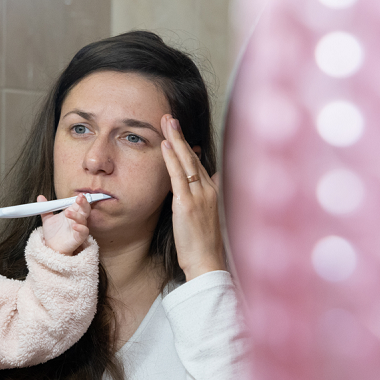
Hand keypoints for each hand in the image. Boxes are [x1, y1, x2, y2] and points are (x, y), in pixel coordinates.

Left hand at [40, 194, 90, 254]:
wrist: (52, 247)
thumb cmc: (53, 233)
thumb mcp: (48, 219)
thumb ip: (45, 208)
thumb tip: (40, 197)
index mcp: (72, 213)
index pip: (78, 204)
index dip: (80, 198)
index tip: (78, 194)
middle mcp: (77, 220)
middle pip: (85, 209)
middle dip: (83, 203)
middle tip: (79, 198)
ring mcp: (79, 228)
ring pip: (83, 219)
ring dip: (76, 215)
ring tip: (67, 213)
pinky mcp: (79, 238)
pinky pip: (84, 232)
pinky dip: (80, 228)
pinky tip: (74, 226)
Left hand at [160, 114, 225, 280]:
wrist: (207, 263)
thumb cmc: (202, 245)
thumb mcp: (204, 218)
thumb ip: (199, 201)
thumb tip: (193, 190)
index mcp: (213, 192)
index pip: (199, 163)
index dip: (188, 146)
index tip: (178, 131)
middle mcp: (209, 190)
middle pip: (193, 156)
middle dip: (181, 135)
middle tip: (169, 117)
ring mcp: (200, 195)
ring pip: (187, 161)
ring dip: (176, 138)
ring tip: (166, 121)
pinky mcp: (188, 203)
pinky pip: (178, 175)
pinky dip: (172, 158)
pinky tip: (165, 144)